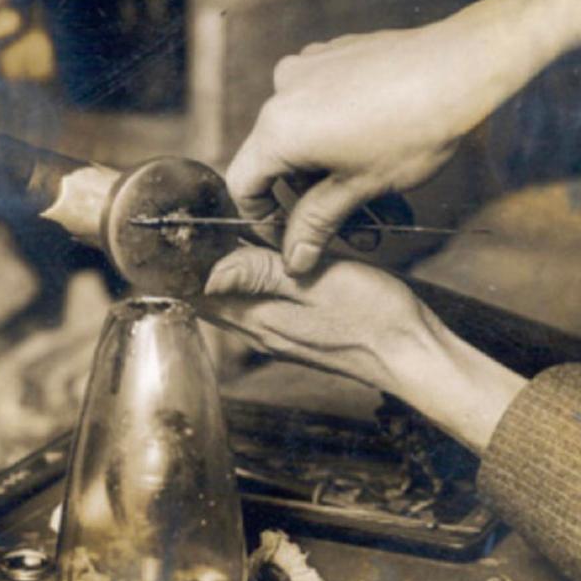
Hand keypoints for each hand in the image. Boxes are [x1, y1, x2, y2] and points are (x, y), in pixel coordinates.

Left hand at [203, 247, 525, 454]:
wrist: (411, 355)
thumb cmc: (373, 316)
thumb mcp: (314, 283)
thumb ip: (260, 274)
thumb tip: (208, 274)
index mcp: (258, 319)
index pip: (197, 296)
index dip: (178, 267)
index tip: (169, 234)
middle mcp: (262, 333)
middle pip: (212, 299)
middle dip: (197, 266)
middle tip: (191, 225)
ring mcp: (281, 337)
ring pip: (236, 302)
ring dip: (225, 273)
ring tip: (223, 235)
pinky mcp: (300, 335)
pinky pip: (261, 306)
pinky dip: (253, 283)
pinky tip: (267, 261)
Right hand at [227, 0, 580, 274]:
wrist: (464, 65)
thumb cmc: (414, 129)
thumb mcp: (360, 190)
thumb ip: (317, 225)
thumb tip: (293, 260)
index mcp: (278, 129)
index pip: (243, 185)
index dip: (263, 221)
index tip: (294, 240)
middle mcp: (283, 92)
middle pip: (278, 162)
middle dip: (313, 202)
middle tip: (354, 228)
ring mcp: (308, 67)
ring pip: (305, 137)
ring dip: (332, 174)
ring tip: (378, 199)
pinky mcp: (334, 55)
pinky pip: (322, 106)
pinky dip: (340, 137)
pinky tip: (380, 152)